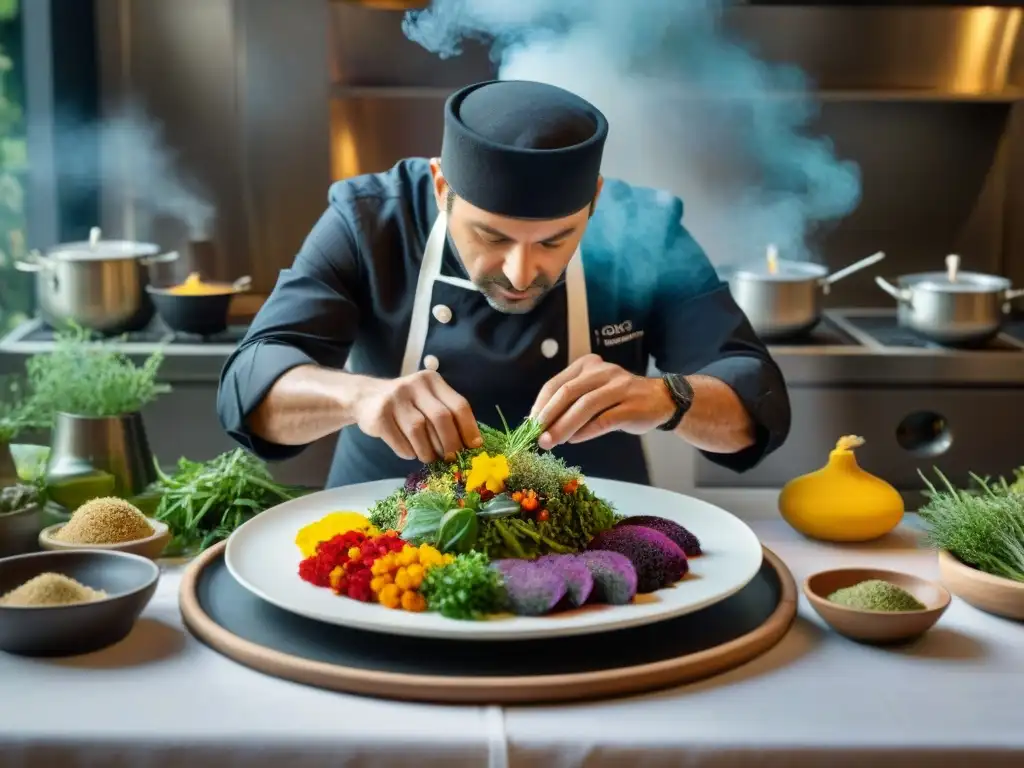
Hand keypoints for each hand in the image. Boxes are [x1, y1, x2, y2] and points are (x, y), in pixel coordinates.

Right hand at [352, 371, 482, 462]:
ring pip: (419, 431)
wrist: (365, 397)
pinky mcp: (379, 415)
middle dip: (450, 443)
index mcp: (432, 381)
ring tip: (429, 458)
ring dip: (428, 451)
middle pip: (441, 418)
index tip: (473, 447)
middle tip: (452, 459)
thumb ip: (446, 414)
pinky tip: (410, 452)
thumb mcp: (427, 399)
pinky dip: (409, 452)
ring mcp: (395, 399)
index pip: (459, 405)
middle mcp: (415, 385)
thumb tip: (469, 445)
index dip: (469, 428)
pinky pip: (400, 441)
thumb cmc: (406, 404)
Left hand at [530, 354, 675, 449]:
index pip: (556, 384)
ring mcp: (619, 387)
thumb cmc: (620, 399)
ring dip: (564, 426)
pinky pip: (604, 420)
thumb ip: (571, 403)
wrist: (662, 399)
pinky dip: (586, 431)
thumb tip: (541, 424)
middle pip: (568, 393)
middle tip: (537, 436)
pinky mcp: (631, 406)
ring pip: (585, 406)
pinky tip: (574, 440)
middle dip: (549, 416)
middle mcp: (602, 371)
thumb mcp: (593, 393)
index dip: (541, 405)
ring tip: (551, 442)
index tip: (531, 425)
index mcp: (587, 365)